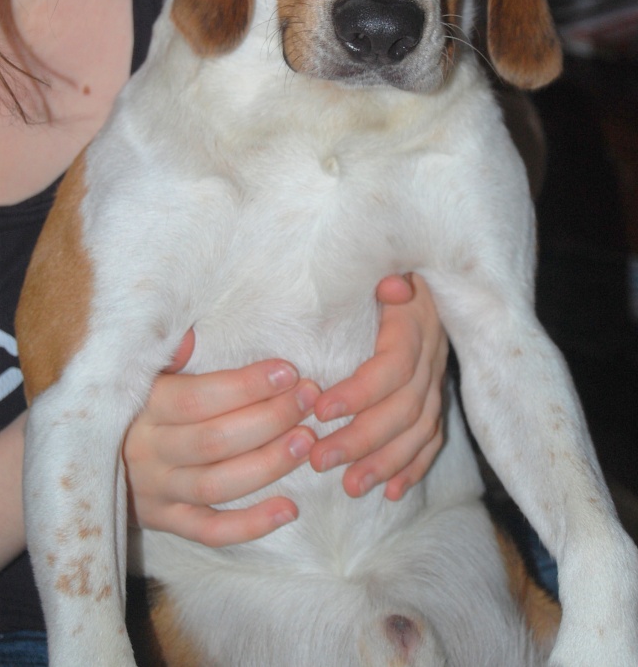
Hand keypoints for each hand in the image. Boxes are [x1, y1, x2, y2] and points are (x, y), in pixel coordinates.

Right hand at [123, 331, 320, 546]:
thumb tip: (190, 336)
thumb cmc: (137, 404)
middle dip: (269, 419)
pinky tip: (290, 509)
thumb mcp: (144, 372)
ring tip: (307, 442)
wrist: (90, 458)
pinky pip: (211, 531)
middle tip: (309, 400)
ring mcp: (157, 493)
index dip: (245, 387)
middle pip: (214, 441)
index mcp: (144, 409)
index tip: (288, 372)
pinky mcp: (167, 523)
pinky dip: (251, 525)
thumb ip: (168, 355)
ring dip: (267, 464)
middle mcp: (148, 454)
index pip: (197, 400)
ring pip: (216, 486)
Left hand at [310, 274, 446, 499]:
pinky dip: (414, 466)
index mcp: (415, 324)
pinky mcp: (438, 395)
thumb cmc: (383, 270)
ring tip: (350, 486)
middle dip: (363, 438)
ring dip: (386, 462)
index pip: (394, 366)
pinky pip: (434, 438)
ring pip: (421, 430)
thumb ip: (385, 278)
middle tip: (319, 459)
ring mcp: (438, 378)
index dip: (361, 391)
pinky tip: (392, 492)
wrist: (420, 273)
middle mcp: (432, 355)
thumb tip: (393, 285)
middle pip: (405, 407)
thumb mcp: (381, 264)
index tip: (320, 410)